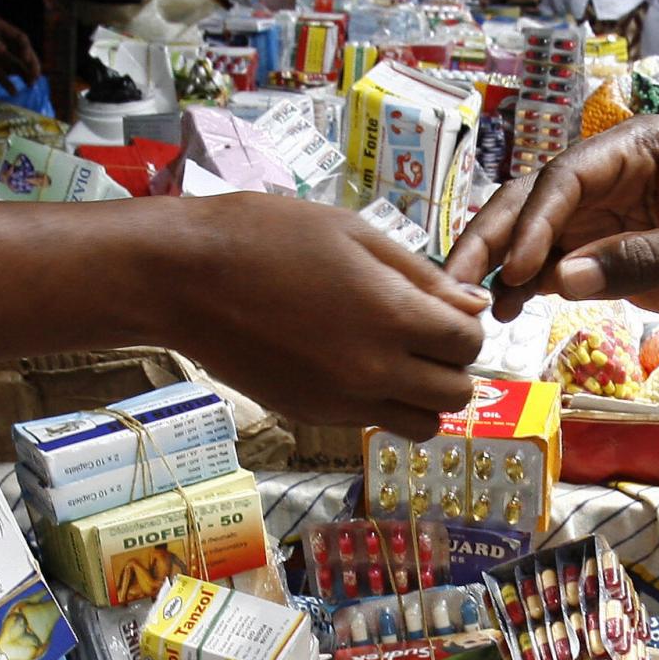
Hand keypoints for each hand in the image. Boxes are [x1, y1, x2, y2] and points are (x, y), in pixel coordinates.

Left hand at [0, 9, 40, 83]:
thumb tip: (2, 50)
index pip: (19, 38)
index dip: (27, 50)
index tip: (28, 61)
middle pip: (20, 53)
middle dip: (30, 64)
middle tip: (35, 78)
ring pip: (12, 65)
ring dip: (23, 74)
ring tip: (31, 85)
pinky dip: (7, 84)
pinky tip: (14, 92)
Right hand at [159, 195, 490, 437]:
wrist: (185, 279)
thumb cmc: (267, 237)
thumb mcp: (355, 234)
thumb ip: (421, 276)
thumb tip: (473, 304)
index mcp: (392, 317)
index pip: (469, 342)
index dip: (464, 324)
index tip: (443, 308)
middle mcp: (374, 371)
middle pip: (456, 394)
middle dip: (451, 364)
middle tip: (423, 336)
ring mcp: (342, 402)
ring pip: (422, 426)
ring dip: (422, 397)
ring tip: (396, 361)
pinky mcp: (312, 416)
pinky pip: (373, 425)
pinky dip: (380, 405)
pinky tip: (352, 366)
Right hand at [445, 115, 658, 333]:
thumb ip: (637, 261)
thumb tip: (560, 279)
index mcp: (641, 147)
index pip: (567, 176)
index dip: (534, 220)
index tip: (517, 268)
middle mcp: (616, 175)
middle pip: (537, 200)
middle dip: (495, 238)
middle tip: (459, 283)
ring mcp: (613, 217)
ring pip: (540, 236)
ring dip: (506, 268)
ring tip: (479, 308)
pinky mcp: (617, 256)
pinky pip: (561, 266)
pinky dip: (532, 287)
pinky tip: (510, 311)